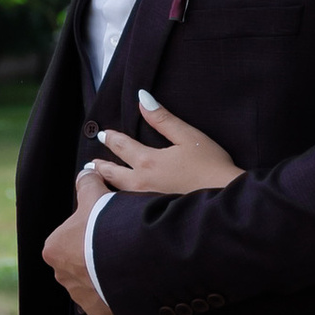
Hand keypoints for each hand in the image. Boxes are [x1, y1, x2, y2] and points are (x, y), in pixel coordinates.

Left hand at [41, 168, 112, 314]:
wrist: (129, 259)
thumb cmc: (107, 225)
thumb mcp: (96, 196)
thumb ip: (87, 183)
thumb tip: (85, 172)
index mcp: (53, 248)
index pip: (69, 237)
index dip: (88, 230)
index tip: (104, 227)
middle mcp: (60, 274)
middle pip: (78, 261)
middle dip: (94, 255)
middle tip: (116, 244)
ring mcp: (78, 295)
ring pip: (91, 281)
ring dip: (103, 274)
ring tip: (124, 262)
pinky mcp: (96, 310)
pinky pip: (103, 299)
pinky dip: (113, 292)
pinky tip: (125, 279)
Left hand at [87, 89, 242, 200]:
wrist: (224, 200)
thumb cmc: (211, 166)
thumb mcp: (188, 137)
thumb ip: (163, 119)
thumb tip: (142, 99)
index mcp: (148, 162)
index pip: (121, 146)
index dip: (112, 138)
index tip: (104, 134)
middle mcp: (141, 183)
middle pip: (113, 173)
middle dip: (100, 166)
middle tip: (90, 164)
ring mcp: (146, 203)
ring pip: (117, 193)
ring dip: (106, 185)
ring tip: (100, 183)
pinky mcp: (154, 215)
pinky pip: (128, 208)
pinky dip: (118, 203)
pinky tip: (120, 205)